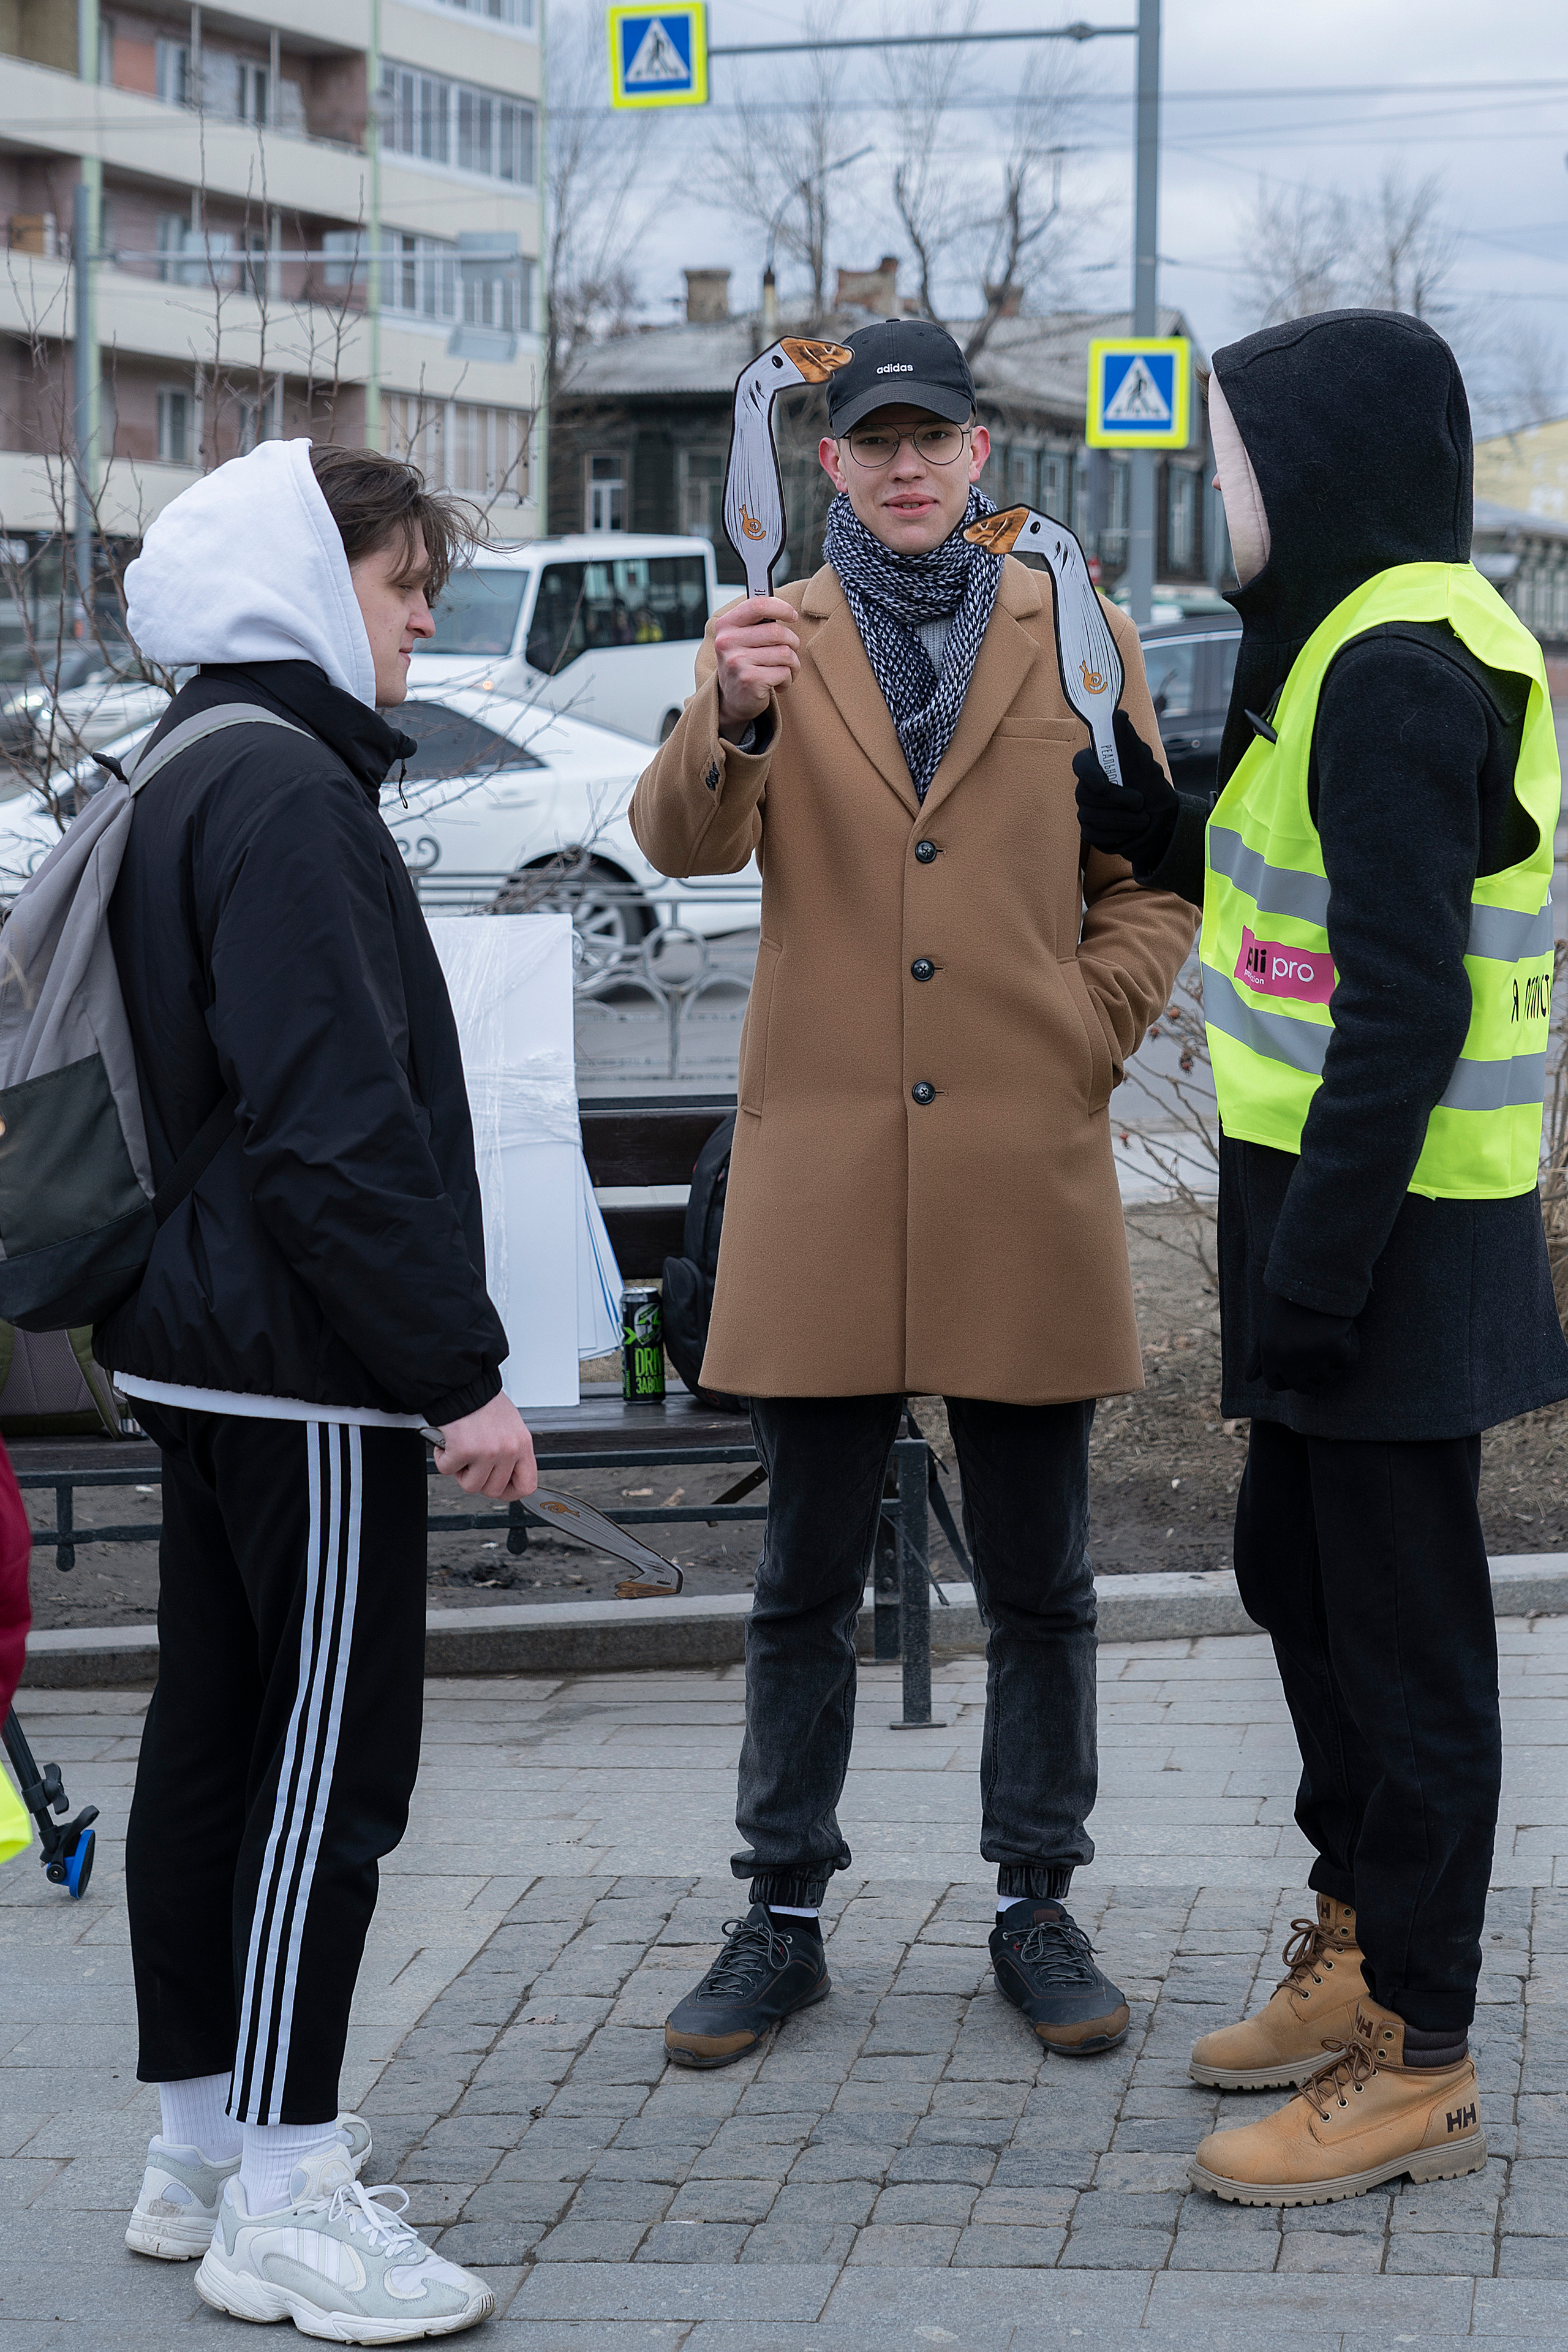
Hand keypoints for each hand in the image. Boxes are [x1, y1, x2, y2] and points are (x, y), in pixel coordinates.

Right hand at [431, 1390, 537, 1500]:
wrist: (462, 1383)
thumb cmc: (483, 1401)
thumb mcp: (510, 1426)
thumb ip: (511, 1451)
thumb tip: (505, 1475)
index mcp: (522, 1444)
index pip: (527, 1485)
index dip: (510, 1492)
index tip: (500, 1488)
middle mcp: (508, 1449)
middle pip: (494, 1489)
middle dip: (478, 1480)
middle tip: (472, 1463)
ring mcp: (487, 1452)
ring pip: (471, 1485)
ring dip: (460, 1471)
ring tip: (460, 1450)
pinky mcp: (464, 1450)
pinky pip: (448, 1470)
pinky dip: (443, 1457)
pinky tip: (448, 1442)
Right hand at [714, 595, 799, 738]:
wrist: (731, 701)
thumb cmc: (742, 665)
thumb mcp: (741, 639)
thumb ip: (757, 622)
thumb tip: (786, 610)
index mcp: (726, 625)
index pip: (758, 605)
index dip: (781, 608)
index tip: (792, 616)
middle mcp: (727, 642)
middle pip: (777, 631)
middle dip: (792, 642)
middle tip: (790, 651)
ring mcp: (737, 662)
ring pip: (785, 653)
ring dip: (792, 664)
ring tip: (784, 670)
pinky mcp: (750, 680)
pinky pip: (784, 673)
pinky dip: (787, 679)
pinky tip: (777, 684)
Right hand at [1073, 709, 1179, 871]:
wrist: (1162, 825)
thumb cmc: (1152, 790)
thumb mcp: (1145, 765)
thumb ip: (1129, 741)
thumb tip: (1119, 714)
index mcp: (1099, 765)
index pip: (1081, 763)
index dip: (1089, 773)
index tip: (1104, 784)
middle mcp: (1088, 787)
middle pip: (1085, 794)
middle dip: (1118, 801)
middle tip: (1140, 802)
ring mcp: (1087, 810)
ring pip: (1091, 816)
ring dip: (1123, 820)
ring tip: (1142, 819)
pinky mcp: (1090, 831)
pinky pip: (1094, 835)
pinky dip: (1118, 835)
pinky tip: (1131, 832)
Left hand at [1248, 1291, 1360, 1395]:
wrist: (1315, 1274)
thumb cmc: (1291, 1302)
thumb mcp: (1269, 1327)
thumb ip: (1259, 1356)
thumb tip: (1248, 1379)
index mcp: (1268, 1353)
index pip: (1276, 1384)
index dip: (1291, 1378)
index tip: (1301, 1365)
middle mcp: (1286, 1357)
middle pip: (1304, 1387)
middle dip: (1315, 1376)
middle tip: (1322, 1355)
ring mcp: (1309, 1353)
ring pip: (1329, 1376)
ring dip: (1334, 1361)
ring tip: (1331, 1335)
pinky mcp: (1333, 1345)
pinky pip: (1348, 1359)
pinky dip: (1351, 1346)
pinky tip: (1344, 1328)